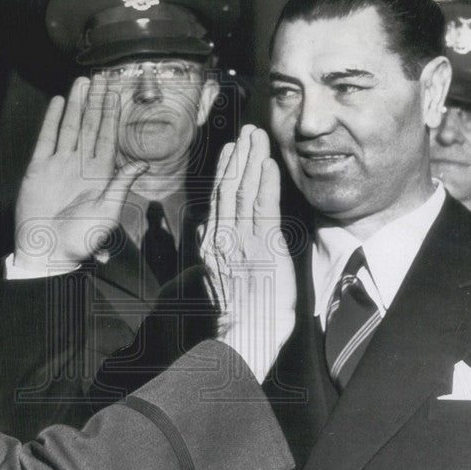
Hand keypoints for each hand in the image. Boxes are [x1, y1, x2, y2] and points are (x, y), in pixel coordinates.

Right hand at [14, 76, 145, 272]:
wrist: (47, 251)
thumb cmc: (81, 239)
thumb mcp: (108, 213)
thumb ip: (121, 185)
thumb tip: (143, 164)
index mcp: (100, 175)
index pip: (107, 138)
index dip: (111, 115)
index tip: (115, 94)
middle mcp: (80, 166)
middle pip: (89, 127)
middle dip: (96, 103)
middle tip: (101, 77)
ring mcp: (59, 165)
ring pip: (69, 127)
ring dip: (76, 105)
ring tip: (82, 83)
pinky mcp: (39, 169)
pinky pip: (47, 139)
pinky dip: (52, 120)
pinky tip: (58, 103)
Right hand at [200, 125, 295, 383]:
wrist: (241, 337)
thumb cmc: (233, 318)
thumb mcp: (211, 280)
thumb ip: (207, 251)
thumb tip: (202, 230)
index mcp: (213, 246)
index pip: (219, 201)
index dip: (225, 172)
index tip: (231, 151)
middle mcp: (224, 238)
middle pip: (231, 188)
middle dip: (239, 156)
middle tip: (247, 132)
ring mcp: (243, 240)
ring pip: (245, 191)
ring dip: (252, 160)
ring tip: (258, 137)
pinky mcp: (263, 245)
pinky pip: (264, 206)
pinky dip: (266, 182)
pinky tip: (269, 163)